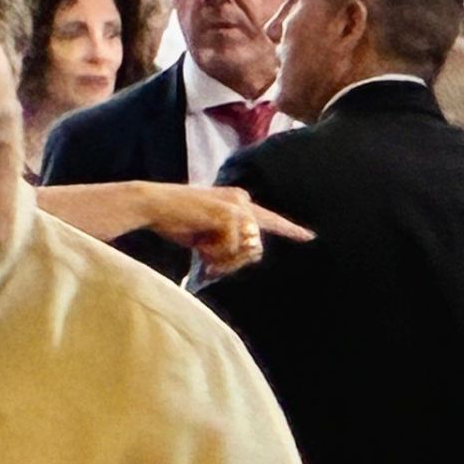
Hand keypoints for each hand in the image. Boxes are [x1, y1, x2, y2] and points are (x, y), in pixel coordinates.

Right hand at [140, 185, 313, 277]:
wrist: (153, 205)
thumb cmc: (177, 220)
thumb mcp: (209, 232)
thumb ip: (229, 240)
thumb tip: (246, 255)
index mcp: (239, 201)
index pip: (270, 219)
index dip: (290, 229)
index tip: (310, 236)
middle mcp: (243, 200)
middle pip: (256, 247)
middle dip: (234, 262)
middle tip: (209, 262)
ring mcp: (237, 206)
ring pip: (246, 250)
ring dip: (224, 259)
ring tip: (203, 251)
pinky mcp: (229, 214)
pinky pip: (232, 249)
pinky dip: (215, 254)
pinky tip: (199, 245)